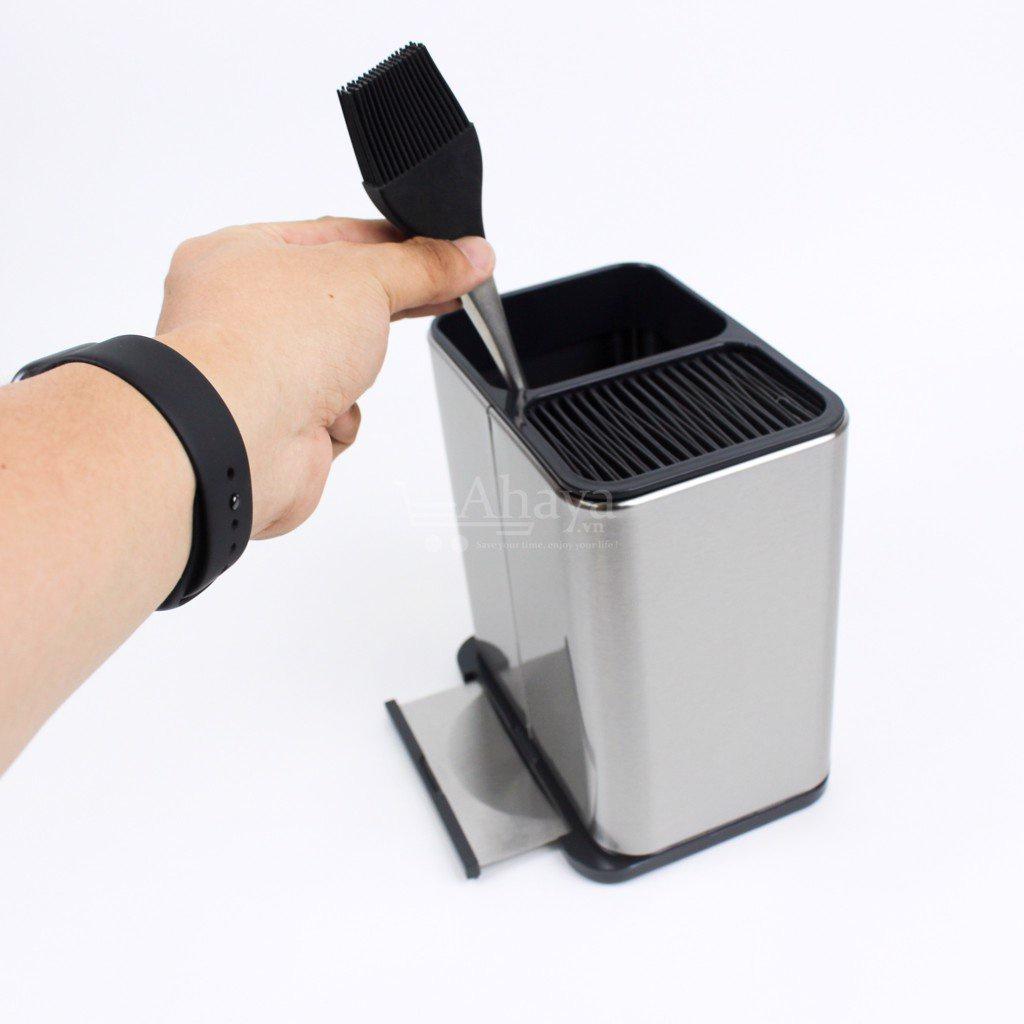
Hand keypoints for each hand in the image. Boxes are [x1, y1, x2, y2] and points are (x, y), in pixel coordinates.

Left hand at [155, 216, 494, 537]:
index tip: (442, 252)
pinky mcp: (276, 422)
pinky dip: (342, 415)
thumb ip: (423, 265)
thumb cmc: (266, 344)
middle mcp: (239, 312)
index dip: (392, 243)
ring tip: (344, 372)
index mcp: (239, 254)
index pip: (331, 236)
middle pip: (337, 301)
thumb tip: (469, 255)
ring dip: (354, 371)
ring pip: (337, 361)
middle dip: (382, 308)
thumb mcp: (365, 278)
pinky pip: (332, 411)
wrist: (241, 436)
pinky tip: (325, 413)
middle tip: (440, 294)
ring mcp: (255, 370)